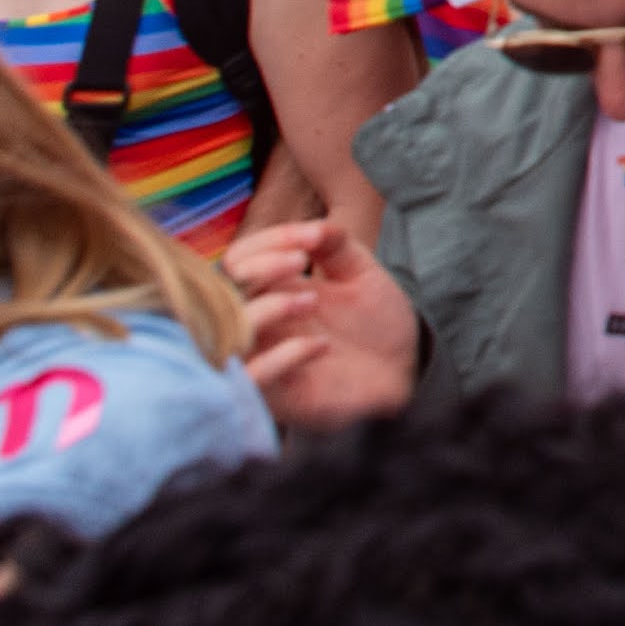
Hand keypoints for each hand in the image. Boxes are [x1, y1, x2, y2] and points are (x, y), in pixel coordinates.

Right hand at [224, 217, 420, 425]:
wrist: (403, 368)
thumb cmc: (374, 319)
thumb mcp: (361, 271)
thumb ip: (336, 244)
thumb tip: (312, 229)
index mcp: (271, 289)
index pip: (238, 260)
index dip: (266, 243)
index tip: (310, 238)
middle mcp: (258, 323)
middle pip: (221, 292)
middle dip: (258, 269)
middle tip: (300, 261)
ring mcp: (263, 359)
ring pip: (229, 334)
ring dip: (267, 309)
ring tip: (313, 300)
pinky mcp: (277, 396)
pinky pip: (255, 378)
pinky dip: (283, 357)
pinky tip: (321, 345)